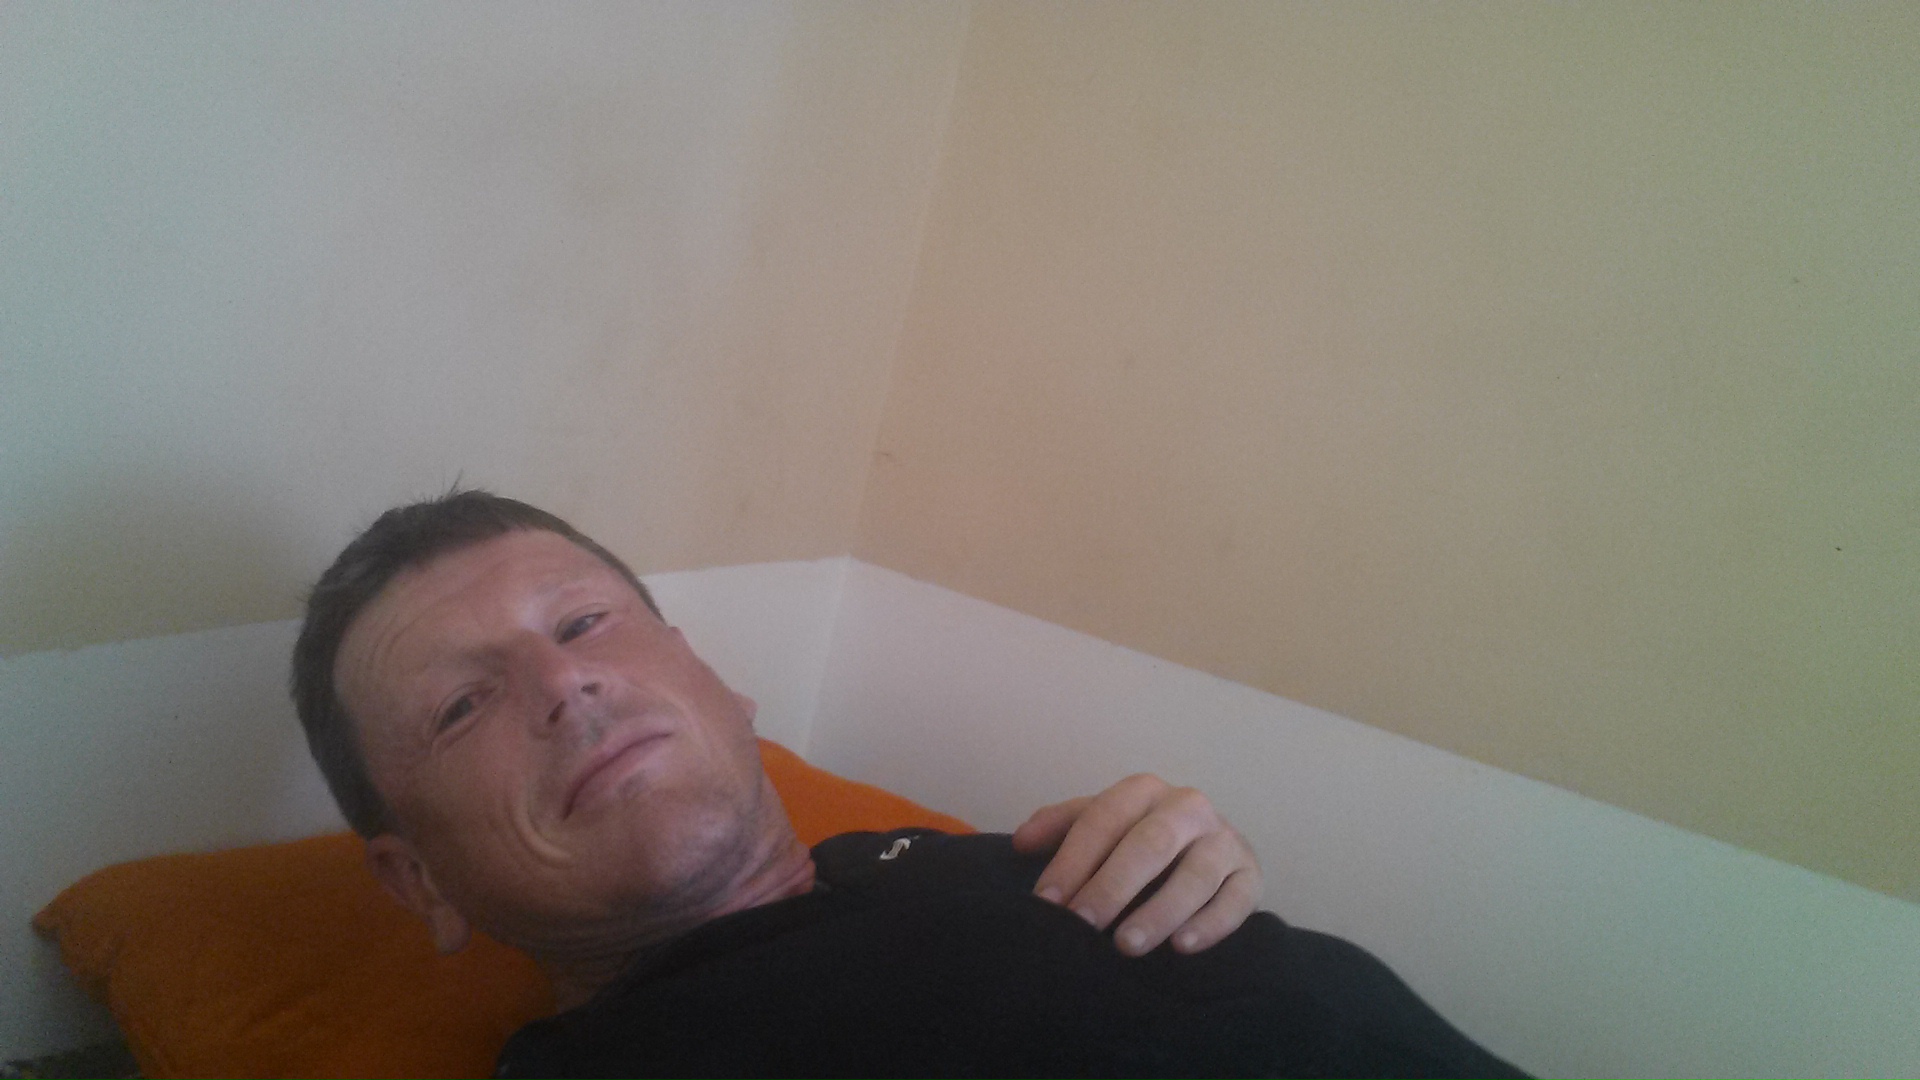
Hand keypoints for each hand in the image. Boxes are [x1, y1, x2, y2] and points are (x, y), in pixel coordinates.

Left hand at [1012, 774, 1261, 956]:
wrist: (1209, 847)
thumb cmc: (1142, 838)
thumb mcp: (1101, 824)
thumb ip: (1061, 826)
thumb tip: (1021, 841)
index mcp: (1144, 790)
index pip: (1103, 818)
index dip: (1073, 860)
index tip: (1047, 902)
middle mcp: (1188, 806)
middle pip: (1150, 842)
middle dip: (1113, 885)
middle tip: (1083, 925)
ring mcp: (1224, 838)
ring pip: (1197, 873)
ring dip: (1161, 910)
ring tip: (1127, 945)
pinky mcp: (1251, 873)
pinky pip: (1236, 898)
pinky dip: (1211, 924)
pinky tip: (1182, 947)